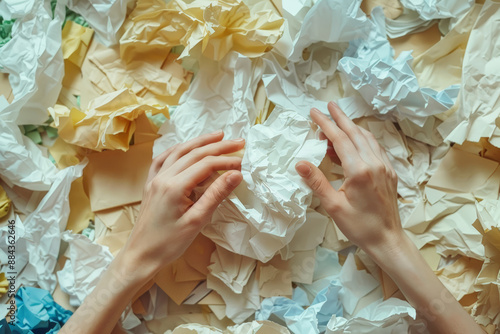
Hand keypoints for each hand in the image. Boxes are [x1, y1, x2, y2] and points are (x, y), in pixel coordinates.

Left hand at [124, 131, 244, 275]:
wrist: (141, 256)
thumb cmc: (169, 244)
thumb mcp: (197, 221)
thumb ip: (216, 195)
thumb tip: (236, 175)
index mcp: (174, 186)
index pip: (205, 164)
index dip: (226, 161)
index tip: (243, 162)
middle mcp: (163, 177)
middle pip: (193, 153)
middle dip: (217, 146)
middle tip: (238, 142)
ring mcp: (154, 179)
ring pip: (179, 151)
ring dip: (199, 142)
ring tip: (217, 136)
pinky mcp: (150, 184)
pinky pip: (164, 159)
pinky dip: (178, 150)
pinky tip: (186, 147)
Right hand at [295, 102, 402, 256]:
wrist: (387, 239)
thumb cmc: (359, 226)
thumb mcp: (333, 206)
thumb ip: (317, 181)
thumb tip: (300, 162)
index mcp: (359, 171)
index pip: (339, 140)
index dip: (326, 124)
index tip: (314, 112)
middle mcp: (374, 163)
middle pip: (355, 133)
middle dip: (340, 118)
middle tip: (328, 106)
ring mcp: (384, 167)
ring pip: (367, 138)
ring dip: (352, 127)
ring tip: (338, 121)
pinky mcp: (389, 172)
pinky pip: (375, 148)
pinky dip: (363, 139)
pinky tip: (355, 140)